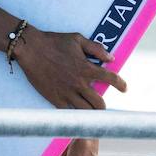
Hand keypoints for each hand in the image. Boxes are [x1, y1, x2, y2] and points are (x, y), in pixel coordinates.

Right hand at [12, 30, 126, 108]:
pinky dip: (75, 116)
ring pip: (86, 111)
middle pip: (99, 103)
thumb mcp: (77, 39)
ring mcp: (67, 93)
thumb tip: (111, 58)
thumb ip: (96, 48)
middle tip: (102, 105)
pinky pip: (69, 114)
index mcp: (86, 67)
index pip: (110, 78)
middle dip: (103, 105)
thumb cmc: (54, 41)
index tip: (124, 88)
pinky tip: (77, 116)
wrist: (30, 49)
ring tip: (91, 113)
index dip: (120, 84)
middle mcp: (78, 83)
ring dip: (91, 113)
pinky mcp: (55, 99)